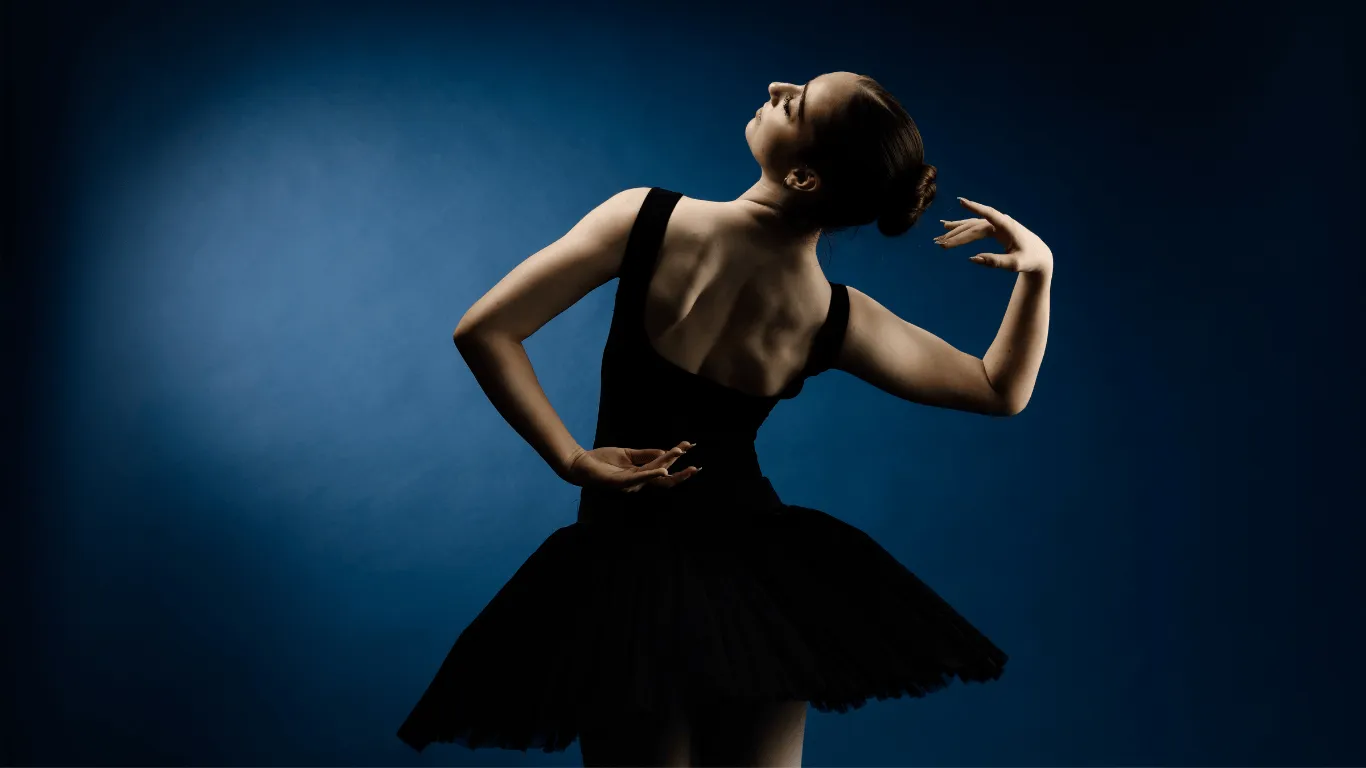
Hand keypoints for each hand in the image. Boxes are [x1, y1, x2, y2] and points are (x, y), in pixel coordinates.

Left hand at [562, 440, 699, 492]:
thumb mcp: (627, 454)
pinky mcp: (620, 482)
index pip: (663, 467)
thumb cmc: (602, 460)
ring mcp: (630, 483)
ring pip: (654, 476)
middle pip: (664, 478)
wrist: (580, 463)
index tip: (690, 445)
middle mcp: (638, 482)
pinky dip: (652, 474)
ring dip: (669, 466)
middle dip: (681, 473)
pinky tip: (663, 470)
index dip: (677, 458)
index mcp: (640, 475)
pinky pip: (639, 478)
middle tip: (696, 467)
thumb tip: (665, 451)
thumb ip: (645, 454)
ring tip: (682, 457)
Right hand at [933, 197, 1052, 274]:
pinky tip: (947, 226)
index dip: (975, 208)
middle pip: (973, 226)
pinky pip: (973, 227)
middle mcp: (1000, 222)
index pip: (988, 214)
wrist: (1039, 255)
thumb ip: (995, 262)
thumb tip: (972, 259)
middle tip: (939, 244)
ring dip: (955, 231)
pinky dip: (961, 228)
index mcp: (1007, 227)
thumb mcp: (1014, 264)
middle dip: (956, 235)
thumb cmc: (1029, 259)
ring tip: (938, 236)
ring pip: (971, 225)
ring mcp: (995, 224)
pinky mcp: (993, 228)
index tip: (961, 201)